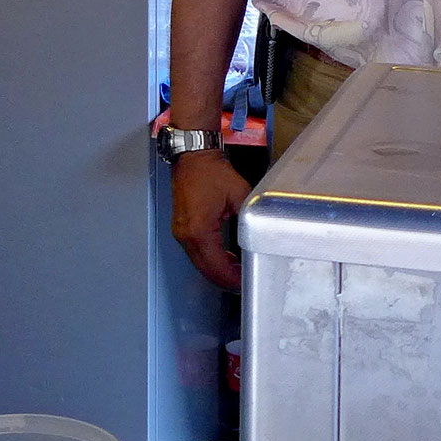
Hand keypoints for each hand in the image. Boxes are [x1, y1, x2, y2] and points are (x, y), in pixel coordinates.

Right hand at [171, 150, 249, 290]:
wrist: (193, 157)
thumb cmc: (211, 172)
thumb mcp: (239, 194)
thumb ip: (249, 218)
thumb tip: (260, 236)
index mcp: (199, 230)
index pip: (216, 267)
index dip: (232, 279)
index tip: (247, 283)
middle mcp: (185, 235)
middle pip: (205, 270)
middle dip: (226, 280)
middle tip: (245, 282)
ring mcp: (180, 232)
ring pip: (199, 263)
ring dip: (218, 271)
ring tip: (239, 272)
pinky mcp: (181, 228)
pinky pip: (195, 252)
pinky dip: (210, 260)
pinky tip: (226, 258)